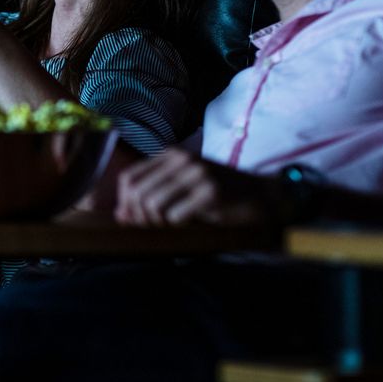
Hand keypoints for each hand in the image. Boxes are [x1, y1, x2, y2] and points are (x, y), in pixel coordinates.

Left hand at [114, 147, 274, 225]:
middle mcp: (181, 160)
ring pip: (152, 204)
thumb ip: (151, 197)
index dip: (125, 202)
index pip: (128, 178)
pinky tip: (190, 222)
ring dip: (157, 222)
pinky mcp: (210, 193)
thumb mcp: (182, 190)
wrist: (262, 194)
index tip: (136, 218)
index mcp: (170, 155)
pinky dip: (177, 225)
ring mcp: (196, 174)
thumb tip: (120, 216)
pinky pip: (175, 216)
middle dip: (139, 216)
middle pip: (137, 192)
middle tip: (155, 226)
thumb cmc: (218, 194)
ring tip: (172, 223)